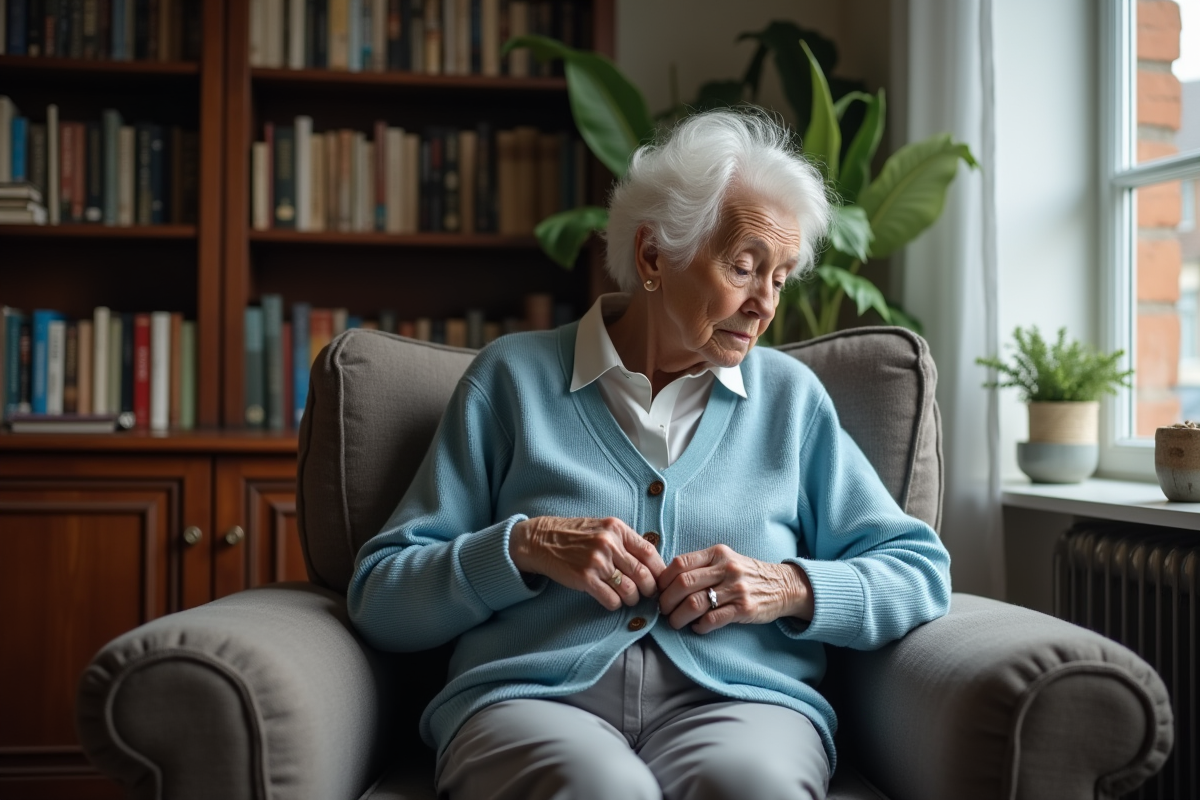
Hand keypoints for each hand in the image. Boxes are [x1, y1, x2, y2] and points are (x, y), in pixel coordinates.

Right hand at [509, 516, 666, 610]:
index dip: (659, 570)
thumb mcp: (603, 528)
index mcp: (617, 529)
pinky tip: (612, 600)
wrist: (542, 540)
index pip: (650, 552)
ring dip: (633, 599)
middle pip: (643, 574)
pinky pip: (611, 599)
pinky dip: (615, 604)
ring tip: (629, 598)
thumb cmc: (575, 536)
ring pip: (629, 590)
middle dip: (650, 589)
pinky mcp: (584, 578)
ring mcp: (596, 562)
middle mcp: (608, 544)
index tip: (661, 580)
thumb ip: (625, 542)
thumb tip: (652, 563)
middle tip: (649, 595)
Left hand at [657, 544, 812, 633]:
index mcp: (717, 553)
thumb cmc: (746, 574)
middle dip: (666, 601)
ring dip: (678, 617)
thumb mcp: (725, 560)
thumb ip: (700, 566)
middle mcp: (726, 568)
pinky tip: (697, 628)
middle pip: (683, 584)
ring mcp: (736, 588)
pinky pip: (713, 619)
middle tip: (663, 611)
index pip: (680, 563)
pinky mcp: (744, 608)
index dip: (663, 580)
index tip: (658, 591)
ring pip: (694, 603)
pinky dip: (699, 626)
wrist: (783, 585)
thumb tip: (666, 582)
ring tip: (675, 623)